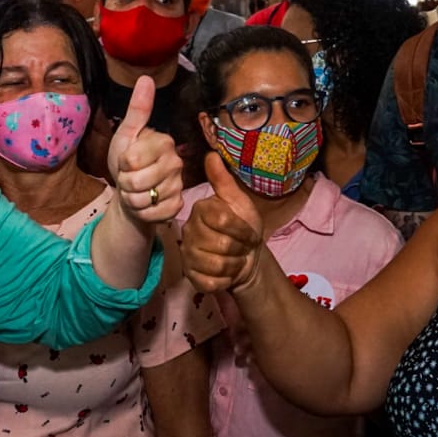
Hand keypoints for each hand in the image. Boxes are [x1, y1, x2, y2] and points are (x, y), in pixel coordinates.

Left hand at [107, 76, 182, 223]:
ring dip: (132, 200)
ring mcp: (178, 185)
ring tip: (136, 192)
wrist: (132, 194)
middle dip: (125, 184)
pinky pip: (154, 213)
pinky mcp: (177, 205)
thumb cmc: (127, 163)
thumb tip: (147, 78)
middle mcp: (176, 162)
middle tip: (129, 179)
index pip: (131, 158)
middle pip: (136, 181)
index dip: (121, 165)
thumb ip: (137, 109)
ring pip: (144, 199)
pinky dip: (143, 213)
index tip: (125, 162)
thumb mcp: (126, 135)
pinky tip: (146, 205)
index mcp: (163, 142)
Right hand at [180, 152, 263, 293]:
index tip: (249, 232)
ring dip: (234, 265)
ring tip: (235, 259)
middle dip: (239, 249)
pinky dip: (225, 280)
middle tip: (241, 247)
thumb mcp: (239, 202)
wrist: (247, 259)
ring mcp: (188, 255)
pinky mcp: (191, 276)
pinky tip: (226, 274)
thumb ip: (223, 181)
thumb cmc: (244, 227)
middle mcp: (189, 231)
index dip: (242, 230)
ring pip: (217, 265)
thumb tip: (211, 154)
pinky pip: (210, 282)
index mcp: (200, 210)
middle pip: (221, 245)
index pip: (222, 221)